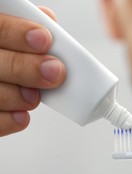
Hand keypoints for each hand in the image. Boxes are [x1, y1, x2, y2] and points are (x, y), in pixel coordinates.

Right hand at [0, 7, 65, 136]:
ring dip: (18, 97)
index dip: (17, 34)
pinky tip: (22, 117)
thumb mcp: (6, 26)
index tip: (44, 40)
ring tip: (35, 97)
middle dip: (26, 68)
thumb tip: (47, 21)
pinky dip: (7, 121)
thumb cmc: (4, 50)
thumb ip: (22, 23)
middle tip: (55, 72)